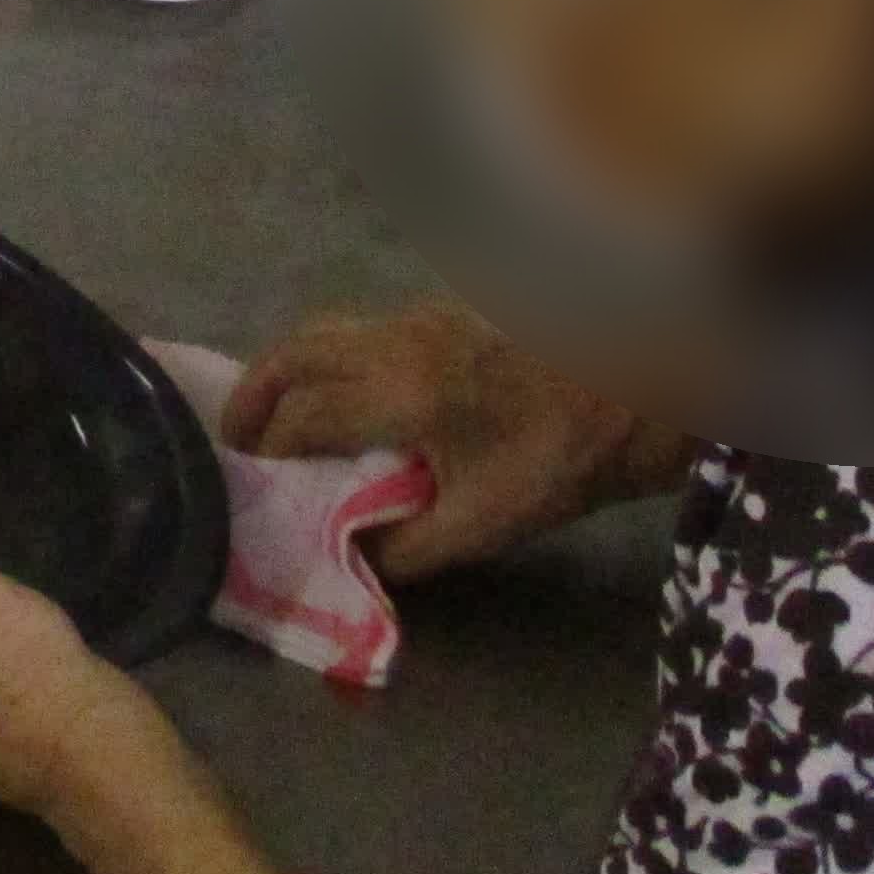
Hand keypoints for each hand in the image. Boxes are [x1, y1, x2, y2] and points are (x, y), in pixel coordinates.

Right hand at [217, 302, 681, 582]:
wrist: (634, 391)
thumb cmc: (559, 462)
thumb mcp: (484, 524)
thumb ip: (406, 545)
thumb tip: (351, 559)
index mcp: (398, 394)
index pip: (303, 418)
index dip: (269, 452)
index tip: (252, 482)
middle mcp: (393, 345)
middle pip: (295, 354)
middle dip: (256, 395)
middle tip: (239, 439)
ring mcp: (416, 321)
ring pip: (324, 332)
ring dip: (290, 371)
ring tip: (281, 416)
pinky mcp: (440, 315)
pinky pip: (359, 331)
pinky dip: (330, 359)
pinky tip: (347, 398)